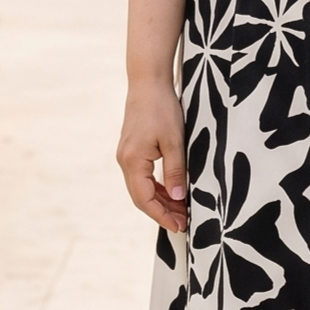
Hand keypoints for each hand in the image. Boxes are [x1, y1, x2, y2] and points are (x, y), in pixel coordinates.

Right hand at [118, 79, 188, 231]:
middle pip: (141, 197)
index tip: (179, 227)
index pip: (145, 199)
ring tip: (181, 210)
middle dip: (162, 212)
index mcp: (133, 161)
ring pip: (142, 188)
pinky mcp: (132, 150)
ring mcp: (127, 156)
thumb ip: (175, 171)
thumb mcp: (174, 141)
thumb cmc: (162, 108)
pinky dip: (157, 187)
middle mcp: (125, 162)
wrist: (148, 83)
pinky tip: (172, 192)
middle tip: (184, 223)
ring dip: (160, 200)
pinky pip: (142, 176)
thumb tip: (178, 198)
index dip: (162, 216)